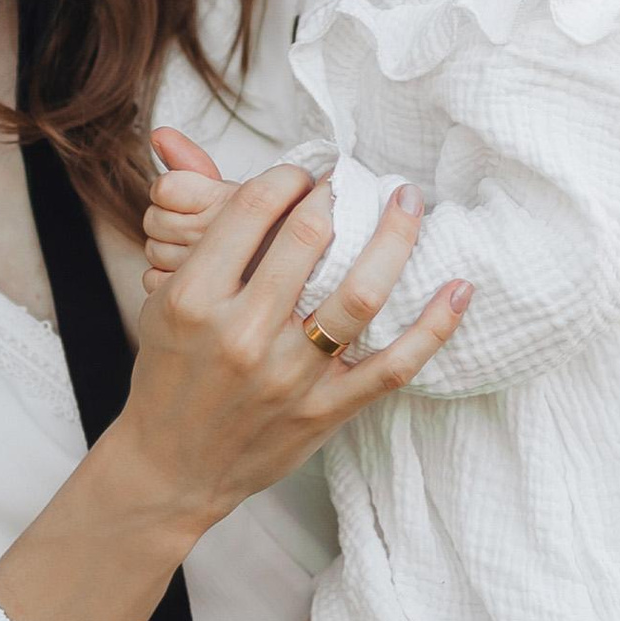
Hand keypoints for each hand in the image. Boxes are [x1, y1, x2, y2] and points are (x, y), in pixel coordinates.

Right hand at [0, 159, 468, 620]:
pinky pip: (394, 365)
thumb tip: (200, 153)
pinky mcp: (324, 411)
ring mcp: (288, 376)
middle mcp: (242, 333)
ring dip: (396, 238)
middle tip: (355, 179)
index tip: (307, 172)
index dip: (290, 175)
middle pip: (309, 239)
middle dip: (339, 194)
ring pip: (360, 293)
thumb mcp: (161, 299)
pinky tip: (458, 288)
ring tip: (409, 202)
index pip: (254, 208)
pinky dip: (435, 326)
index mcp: (194, 298)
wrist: (170, 467)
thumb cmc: (169, 374)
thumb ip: (196, 234)